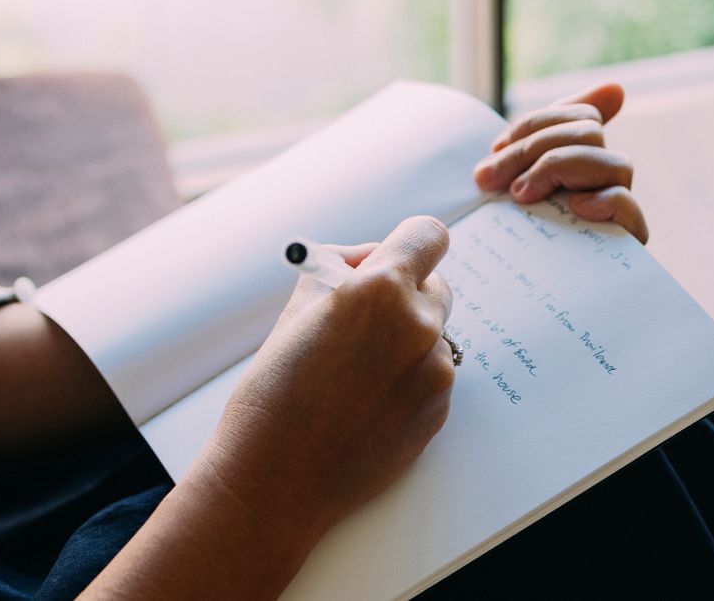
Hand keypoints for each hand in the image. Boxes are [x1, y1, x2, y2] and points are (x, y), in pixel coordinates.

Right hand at [186, 216, 456, 552]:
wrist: (277, 477)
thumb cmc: (275, 392)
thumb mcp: (299, 308)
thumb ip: (342, 272)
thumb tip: (365, 259)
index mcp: (381, 289)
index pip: (427, 235)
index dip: (408, 243)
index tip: (392, 256)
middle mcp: (419, 326)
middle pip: (436, 284)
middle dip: (405, 292)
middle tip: (363, 316)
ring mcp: (434, 373)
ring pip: (432, 335)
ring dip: (404, 340)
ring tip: (353, 372)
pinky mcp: (438, 412)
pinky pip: (430, 376)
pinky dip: (406, 379)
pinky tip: (364, 401)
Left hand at [472, 81, 648, 243]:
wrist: (509, 302)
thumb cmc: (510, 236)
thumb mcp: (515, 182)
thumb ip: (540, 137)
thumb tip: (618, 87)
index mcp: (582, 158)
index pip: (580, 114)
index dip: (536, 123)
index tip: (496, 148)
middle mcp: (606, 180)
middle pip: (590, 132)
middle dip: (533, 148)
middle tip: (490, 180)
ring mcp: (616, 210)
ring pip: (614, 162)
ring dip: (559, 169)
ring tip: (521, 197)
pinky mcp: (623, 244)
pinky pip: (628, 206)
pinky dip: (603, 199)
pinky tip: (573, 207)